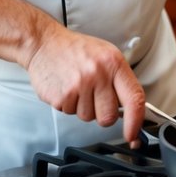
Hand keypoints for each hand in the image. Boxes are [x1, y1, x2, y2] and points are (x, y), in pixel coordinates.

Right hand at [0, 0, 147, 143]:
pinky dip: (63, 104)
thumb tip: (136, 114)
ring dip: (80, 107)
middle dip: (98, 111)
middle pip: (108, 116)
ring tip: (72, 85)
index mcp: (114, 61)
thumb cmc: (71, 50)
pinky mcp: (61, 94)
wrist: (38, 40)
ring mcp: (81, 83)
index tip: (136, 137)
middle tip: (87, 93)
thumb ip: (118, 81)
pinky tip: (59, 86)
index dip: (138, 123)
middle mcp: (100, 72)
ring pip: (88, 117)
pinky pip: (68, 113)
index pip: (135, 98)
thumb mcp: (101, 57)